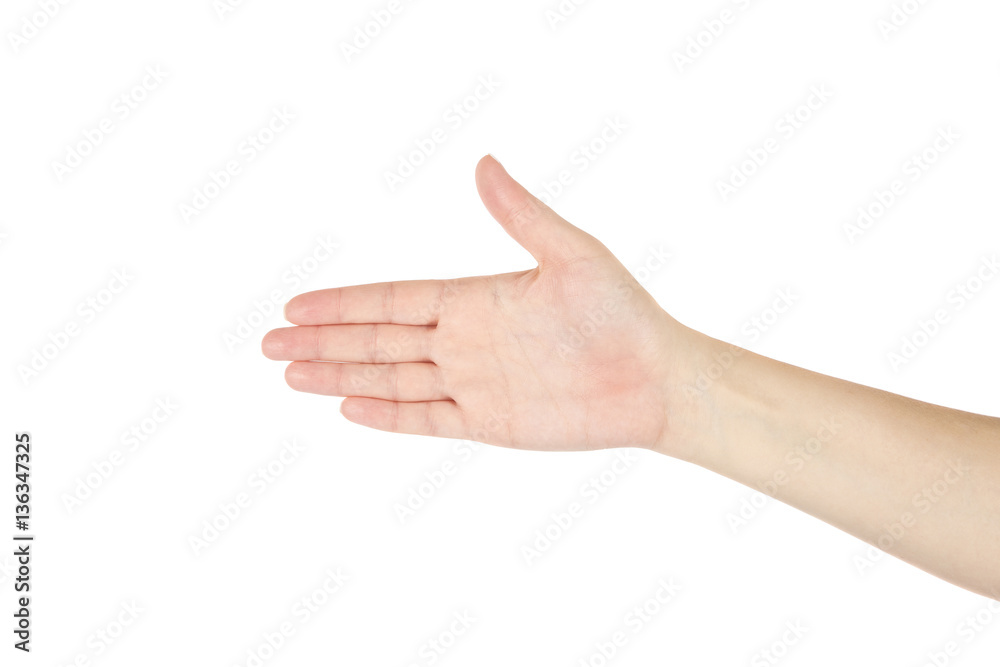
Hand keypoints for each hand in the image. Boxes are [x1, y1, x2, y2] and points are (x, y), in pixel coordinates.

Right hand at [262, 155, 695, 452]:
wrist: (655, 379)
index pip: (393, 300)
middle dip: (323, 342)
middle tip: (270, 343)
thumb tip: (482, 163)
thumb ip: (520, 215)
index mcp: (475, 298)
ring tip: (292, 374)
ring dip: (341, 376)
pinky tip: (349, 408)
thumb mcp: (571, 254)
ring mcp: (474, 383)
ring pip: (391, 379)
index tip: (296, 305)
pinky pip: (427, 418)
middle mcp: (465, 340)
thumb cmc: (621, 311)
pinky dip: (388, 415)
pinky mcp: (489, 422)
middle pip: (378, 340)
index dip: (343, 304)